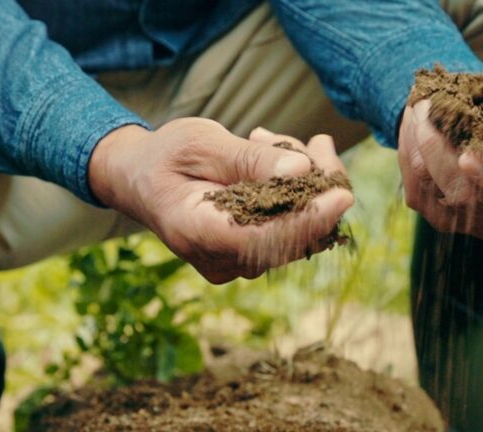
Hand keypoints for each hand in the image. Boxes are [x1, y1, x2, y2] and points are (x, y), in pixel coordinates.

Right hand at [89, 118, 353, 282]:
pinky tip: (278, 158)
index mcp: (197, 233)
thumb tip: (301, 171)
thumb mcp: (200, 143)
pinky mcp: (247, 254)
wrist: (139, 177)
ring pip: (295, 233)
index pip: (264, 239)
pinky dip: (295, 194)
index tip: (343, 194)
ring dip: (305, 185)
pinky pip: (287, 230)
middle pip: (290, 238)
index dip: (308, 219)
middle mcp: (218, 260)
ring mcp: (233, 262)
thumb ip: (248, 160)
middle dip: (317, 189)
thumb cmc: (165, 155)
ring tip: (277, 141)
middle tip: (319, 142)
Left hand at [397, 70, 482, 239]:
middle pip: (472, 195)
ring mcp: (480, 222)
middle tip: (424, 108)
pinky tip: (414, 129)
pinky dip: (411, 155)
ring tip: (419, 109)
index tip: (468, 157)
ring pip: (439, 192)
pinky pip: (419, 192)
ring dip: (420, 147)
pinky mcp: (444, 220)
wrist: (477, 121)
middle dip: (441, 148)